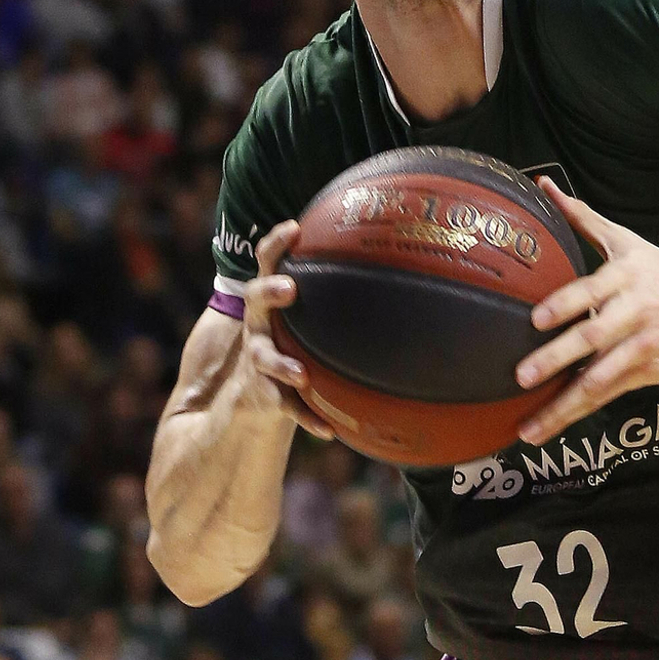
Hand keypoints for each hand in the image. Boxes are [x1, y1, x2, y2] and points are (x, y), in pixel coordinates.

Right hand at [240, 224, 333, 439]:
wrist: (256, 387)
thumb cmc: (298, 334)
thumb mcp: (310, 309)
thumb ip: (340, 288)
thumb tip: (403, 260)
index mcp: (272, 296)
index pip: (268, 259)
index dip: (277, 242)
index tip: (294, 228)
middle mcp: (260, 322)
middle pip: (256, 298)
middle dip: (270, 292)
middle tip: (290, 289)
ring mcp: (258, 356)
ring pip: (264, 358)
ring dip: (282, 364)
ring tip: (300, 374)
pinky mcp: (265, 391)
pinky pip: (286, 406)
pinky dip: (308, 417)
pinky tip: (329, 431)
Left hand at [514, 183, 658, 445]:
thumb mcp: (625, 240)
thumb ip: (582, 217)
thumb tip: (544, 186)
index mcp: (624, 276)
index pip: (590, 290)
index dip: (565, 304)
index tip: (536, 319)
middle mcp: (633, 311)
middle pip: (592, 336)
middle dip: (556, 358)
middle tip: (522, 375)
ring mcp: (642, 346)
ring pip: (599, 378)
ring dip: (564, 403)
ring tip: (530, 426)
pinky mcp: (649, 371)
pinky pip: (610, 392)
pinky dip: (583, 407)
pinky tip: (555, 422)